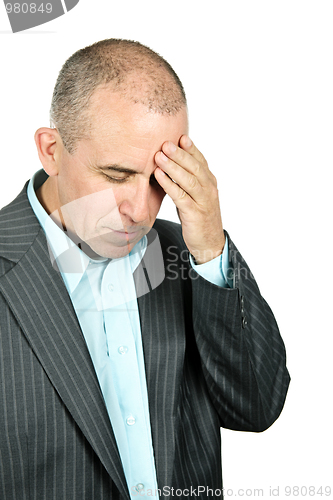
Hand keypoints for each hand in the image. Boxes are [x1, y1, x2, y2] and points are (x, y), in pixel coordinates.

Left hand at [154, 135, 224, 264]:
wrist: (209, 242)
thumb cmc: (199, 217)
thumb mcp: (195, 195)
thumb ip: (186, 180)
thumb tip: (170, 163)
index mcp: (209, 182)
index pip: (200, 161)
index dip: (191, 148)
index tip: (180, 136)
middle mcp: (209, 189)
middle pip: (195, 167)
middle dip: (180, 154)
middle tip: (166, 142)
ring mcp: (203, 201)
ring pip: (188, 179)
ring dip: (173, 167)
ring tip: (159, 156)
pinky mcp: (194, 213)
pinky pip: (181, 196)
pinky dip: (169, 184)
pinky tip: (159, 176)